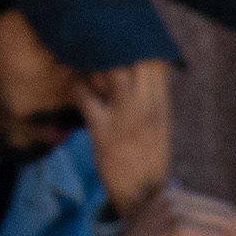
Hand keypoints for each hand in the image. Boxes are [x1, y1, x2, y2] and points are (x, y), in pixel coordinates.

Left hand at [76, 59, 175, 214]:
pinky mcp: (103, 130)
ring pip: (110, 73)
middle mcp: (146, 107)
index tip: (119, 40)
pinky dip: (76, 88)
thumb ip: (150, 95)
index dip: (136, 45)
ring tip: (84, 65)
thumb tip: (139, 67)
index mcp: (160, 103)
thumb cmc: (147, 155)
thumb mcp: (158, 122)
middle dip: (112, 48)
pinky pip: (85, 97)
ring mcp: (125, 118)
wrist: (143, 195)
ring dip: (94, 65)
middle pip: (134, 60)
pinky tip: (75, 89)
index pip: (154, 61)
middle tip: (95, 47)